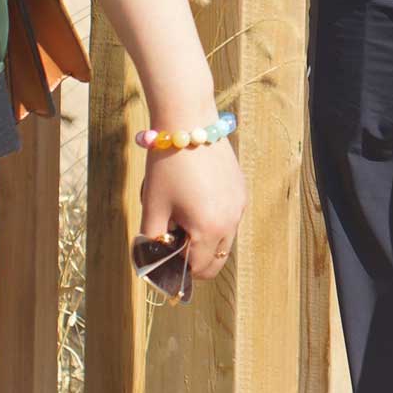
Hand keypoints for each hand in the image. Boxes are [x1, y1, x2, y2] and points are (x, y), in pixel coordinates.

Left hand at [137, 134, 246, 280]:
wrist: (188, 122)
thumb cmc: (167, 165)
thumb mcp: (153, 205)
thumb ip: (151, 240)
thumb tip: (151, 259)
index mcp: (209, 229)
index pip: (197, 269)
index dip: (178, 269)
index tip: (163, 256)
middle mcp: (231, 221)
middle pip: (215, 261)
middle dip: (193, 258)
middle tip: (172, 240)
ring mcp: (239, 205)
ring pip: (223, 241)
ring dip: (204, 240)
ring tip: (181, 215)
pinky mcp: (240, 191)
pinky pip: (229, 219)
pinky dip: (214, 221)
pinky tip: (194, 199)